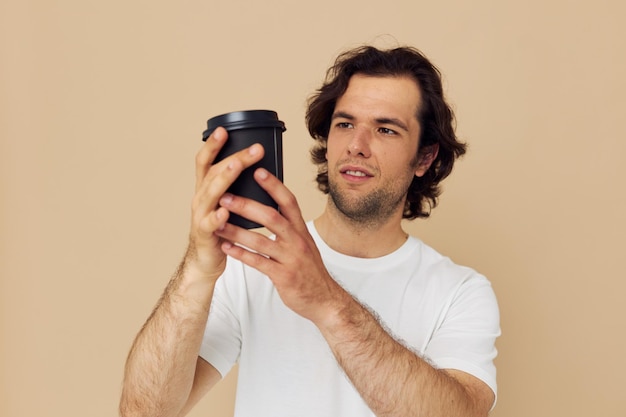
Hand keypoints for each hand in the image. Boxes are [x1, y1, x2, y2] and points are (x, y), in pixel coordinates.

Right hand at [186, 127, 265, 281]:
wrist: (206, 260)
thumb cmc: (220, 228)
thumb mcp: (225, 202)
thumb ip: (234, 186)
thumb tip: (255, 166)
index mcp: (206, 189)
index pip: (207, 162)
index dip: (213, 145)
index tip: (223, 130)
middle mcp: (201, 198)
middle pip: (214, 172)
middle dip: (234, 158)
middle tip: (254, 148)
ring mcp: (201, 216)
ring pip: (210, 193)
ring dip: (224, 178)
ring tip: (236, 166)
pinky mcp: (205, 234)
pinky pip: (210, 224)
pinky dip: (217, 217)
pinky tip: (225, 211)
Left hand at [214, 168, 345, 323]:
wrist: (324, 299)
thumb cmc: (309, 269)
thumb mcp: (303, 243)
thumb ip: (287, 227)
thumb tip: (266, 207)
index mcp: (301, 229)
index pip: (288, 201)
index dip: (273, 185)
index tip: (257, 171)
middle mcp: (298, 241)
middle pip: (272, 217)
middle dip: (246, 206)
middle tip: (225, 196)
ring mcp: (291, 258)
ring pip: (261, 241)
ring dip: (236, 231)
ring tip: (217, 223)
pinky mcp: (283, 276)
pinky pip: (258, 263)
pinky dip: (240, 254)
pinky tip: (226, 247)